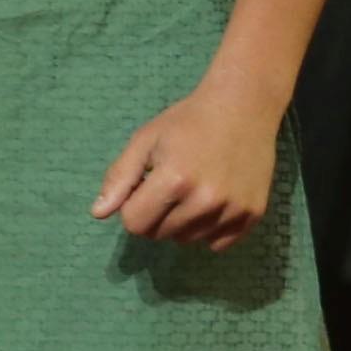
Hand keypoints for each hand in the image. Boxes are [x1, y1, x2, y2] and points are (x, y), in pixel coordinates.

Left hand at [97, 72, 286, 247]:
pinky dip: (209, 230)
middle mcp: (205, 201)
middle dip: (156, 215)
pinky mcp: (253, 215)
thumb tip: (98, 213)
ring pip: (188, 240)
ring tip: (192, 190)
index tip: (145, 187)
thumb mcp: (146, 140)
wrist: (244, 106)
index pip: (135, 224)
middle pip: (160, 235)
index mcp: (174, 180)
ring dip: (181, 223)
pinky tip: (213, 201)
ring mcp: (232, 210)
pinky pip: (218, 244)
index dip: (133, 207)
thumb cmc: (188, 121)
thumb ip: (119, 177)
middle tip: (171, 185)